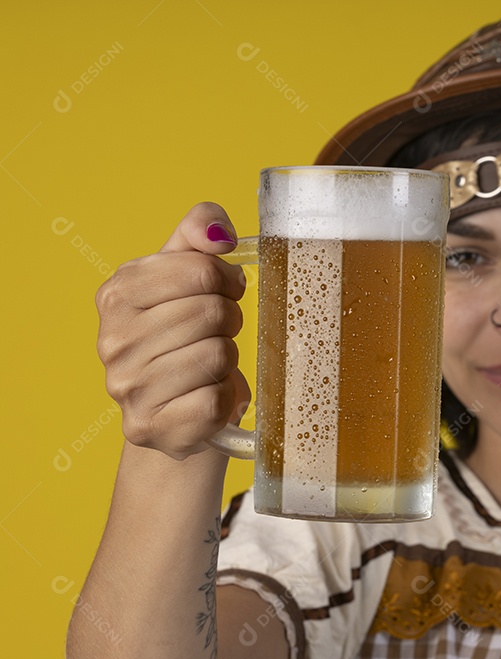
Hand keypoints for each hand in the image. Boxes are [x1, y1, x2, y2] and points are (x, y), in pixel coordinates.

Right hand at [96, 203, 250, 459]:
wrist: (175, 410)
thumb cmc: (186, 333)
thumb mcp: (186, 272)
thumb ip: (200, 230)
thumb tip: (219, 233)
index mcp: (117, 293)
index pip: (201, 270)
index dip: (227, 281)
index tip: (225, 292)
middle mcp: (112, 340)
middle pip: (213, 312)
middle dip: (230, 322)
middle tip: (217, 333)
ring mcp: (126, 387)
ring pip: (218, 355)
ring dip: (228, 359)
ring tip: (209, 365)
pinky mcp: (148, 427)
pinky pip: (215, 401)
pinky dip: (226, 398)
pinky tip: (207, 396)